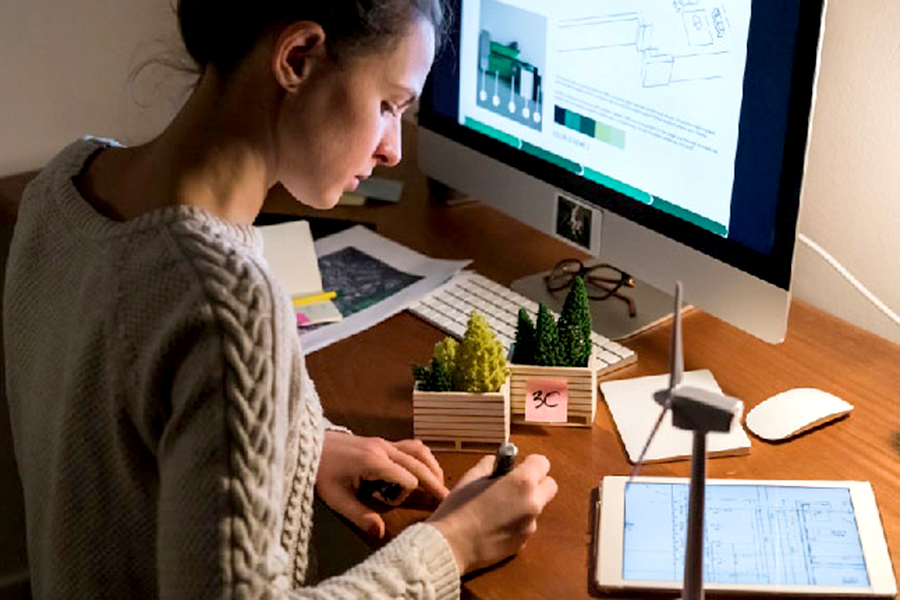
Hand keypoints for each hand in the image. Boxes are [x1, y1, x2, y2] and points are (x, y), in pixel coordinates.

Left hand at [316, 432, 448, 537]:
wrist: (309, 445)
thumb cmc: (321, 472)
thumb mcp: (336, 498)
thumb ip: (359, 515)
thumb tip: (380, 533)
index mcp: (374, 462)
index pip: (408, 478)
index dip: (407, 493)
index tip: (393, 503)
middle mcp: (384, 448)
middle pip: (419, 463)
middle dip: (433, 481)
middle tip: (448, 498)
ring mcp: (384, 442)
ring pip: (419, 451)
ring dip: (430, 466)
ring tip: (438, 483)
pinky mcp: (382, 441)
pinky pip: (410, 446)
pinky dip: (421, 458)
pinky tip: (421, 470)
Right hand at [427, 453, 556, 574]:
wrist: (451, 546)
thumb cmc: (459, 508)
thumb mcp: (472, 477)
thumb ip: (491, 465)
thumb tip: (499, 463)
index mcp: (522, 483)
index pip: (542, 463)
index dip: (529, 463)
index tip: (515, 467)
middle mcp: (532, 504)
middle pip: (550, 486)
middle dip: (536, 482)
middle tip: (512, 486)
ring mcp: (530, 526)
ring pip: (536, 508)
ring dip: (524, 504)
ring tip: (497, 509)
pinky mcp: (523, 544)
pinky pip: (525, 526)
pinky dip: (516, 523)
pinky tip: (494, 526)